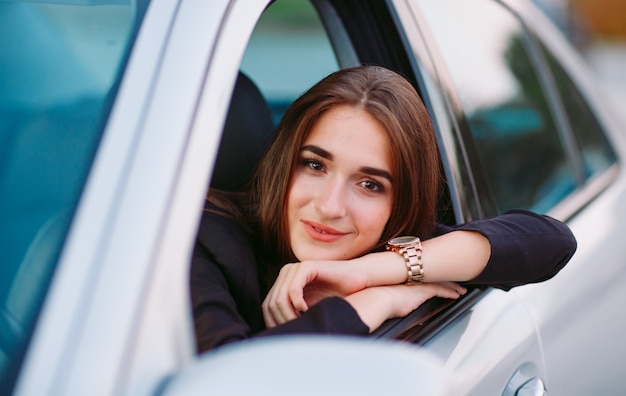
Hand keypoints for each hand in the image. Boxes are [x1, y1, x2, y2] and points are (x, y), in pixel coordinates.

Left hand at [262, 260, 367, 327]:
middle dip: (282, 321)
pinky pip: (293, 289)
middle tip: (297, 329)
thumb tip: (275, 335)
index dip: (273, 323)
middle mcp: (285, 273)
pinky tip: (306, 310)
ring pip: (279, 298)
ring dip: (289, 314)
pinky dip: (297, 303)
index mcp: (283, 283)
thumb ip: (293, 315)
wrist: (358, 280)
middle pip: (271, 303)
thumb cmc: (336, 296)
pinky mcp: (306, 266)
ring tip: (302, 321)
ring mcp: (294, 268)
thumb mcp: (310, 309)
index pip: (266, 307)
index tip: (287, 334)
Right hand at [345, 282, 466, 331]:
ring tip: (459, 289)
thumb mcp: (380, 298)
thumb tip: (383, 305)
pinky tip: (457, 294)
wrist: (377, 298)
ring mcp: (418, 283)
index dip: (428, 277)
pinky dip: (451, 292)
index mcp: (402, 278)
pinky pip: (442, 290)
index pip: (419, 277)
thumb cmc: (375, 299)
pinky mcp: (424, 290)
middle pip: (431, 278)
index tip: (433, 278)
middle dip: (442, 280)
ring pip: (439, 282)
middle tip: (452, 282)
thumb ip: (387, 300)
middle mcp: (411, 279)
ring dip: (450, 286)